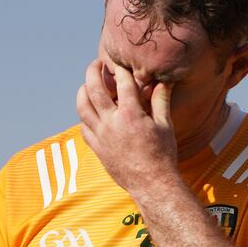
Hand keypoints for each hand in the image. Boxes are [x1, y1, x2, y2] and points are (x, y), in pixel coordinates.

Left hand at [76, 59, 178, 194]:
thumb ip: (161, 100)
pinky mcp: (97, 149)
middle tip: (95, 64)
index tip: (119, 62)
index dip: (120, 69)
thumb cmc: (163, 155)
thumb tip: (164, 81)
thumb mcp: (165, 125)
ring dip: (82, 92)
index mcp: (131, 114)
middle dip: (93, 72)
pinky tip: (88, 113)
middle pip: (94, 90)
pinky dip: (84, 117)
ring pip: (82, 108)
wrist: (152, 184)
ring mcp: (101, 136)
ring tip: (86, 85)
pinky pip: (84, 128)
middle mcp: (112, 123)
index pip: (122, 82)